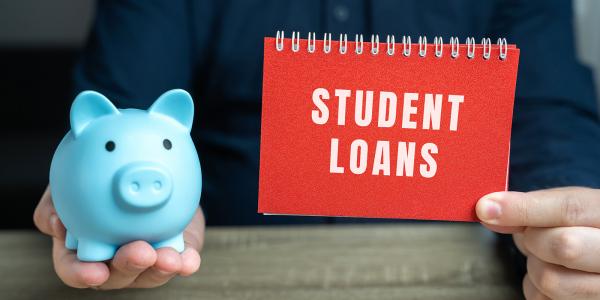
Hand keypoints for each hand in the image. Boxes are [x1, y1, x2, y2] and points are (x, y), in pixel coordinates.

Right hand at [33, 186, 203, 288]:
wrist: (143, 163)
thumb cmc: (98, 179)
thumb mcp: (69, 180)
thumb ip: (55, 200)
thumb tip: (54, 223)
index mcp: (82, 248)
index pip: (74, 269)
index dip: (81, 274)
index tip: (94, 271)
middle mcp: (113, 259)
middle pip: (117, 275)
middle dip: (129, 267)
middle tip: (141, 252)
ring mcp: (146, 259)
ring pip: (152, 273)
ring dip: (160, 268)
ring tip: (169, 257)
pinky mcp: (175, 250)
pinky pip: (182, 261)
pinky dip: (186, 262)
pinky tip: (189, 259)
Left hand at [477, 187, 599, 299]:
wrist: (599, 257)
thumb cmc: (582, 227)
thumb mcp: (565, 209)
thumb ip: (530, 207)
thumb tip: (487, 210)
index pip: (571, 208)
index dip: (523, 208)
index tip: (485, 208)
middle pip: (564, 246)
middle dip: (534, 239)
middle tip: (533, 236)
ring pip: (550, 279)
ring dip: (533, 266)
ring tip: (545, 256)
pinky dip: (534, 287)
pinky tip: (552, 275)